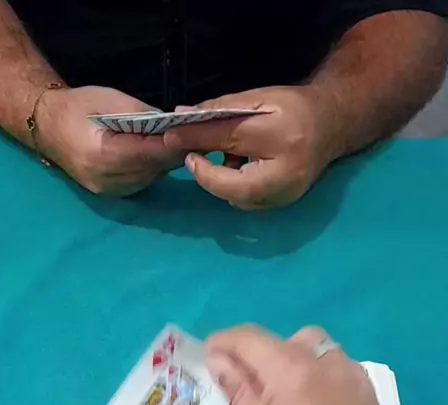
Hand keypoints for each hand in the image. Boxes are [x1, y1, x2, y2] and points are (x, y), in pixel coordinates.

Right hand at [35, 86, 186, 194]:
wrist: (47, 128)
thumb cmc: (76, 107)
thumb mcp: (109, 99)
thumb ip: (142, 115)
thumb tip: (171, 125)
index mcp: (101, 155)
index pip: (148, 152)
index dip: (173, 144)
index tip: (194, 134)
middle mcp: (106, 180)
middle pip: (153, 168)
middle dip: (174, 152)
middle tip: (195, 136)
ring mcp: (109, 191)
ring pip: (151, 178)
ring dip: (165, 162)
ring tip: (180, 143)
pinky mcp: (112, 195)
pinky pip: (142, 182)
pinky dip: (153, 168)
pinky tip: (159, 153)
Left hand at [163, 87, 334, 209]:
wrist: (331, 126)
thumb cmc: (292, 108)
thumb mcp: (256, 100)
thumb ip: (218, 111)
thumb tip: (179, 118)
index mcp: (282, 137)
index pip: (232, 140)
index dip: (198, 142)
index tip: (174, 138)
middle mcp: (287, 174)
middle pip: (232, 184)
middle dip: (206, 173)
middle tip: (192, 156)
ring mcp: (286, 194)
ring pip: (237, 196)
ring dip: (220, 179)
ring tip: (221, 156)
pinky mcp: (281, 203)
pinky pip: (247, 199)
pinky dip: (234, 185)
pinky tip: (238, 166)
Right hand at [207, 325, 397, 404]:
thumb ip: (240, 393)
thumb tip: (221, 360)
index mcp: (295, 374)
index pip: (252, 339)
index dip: (225, 342)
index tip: (208, 355)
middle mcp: (330, 365)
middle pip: (289, 340)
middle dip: (263, 354)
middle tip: (246, 387)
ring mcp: (357, 380)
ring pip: (319, 353)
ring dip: (294, 365)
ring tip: (281, 401)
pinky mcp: (372, 399)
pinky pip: (339, 373)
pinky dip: (318, 380)